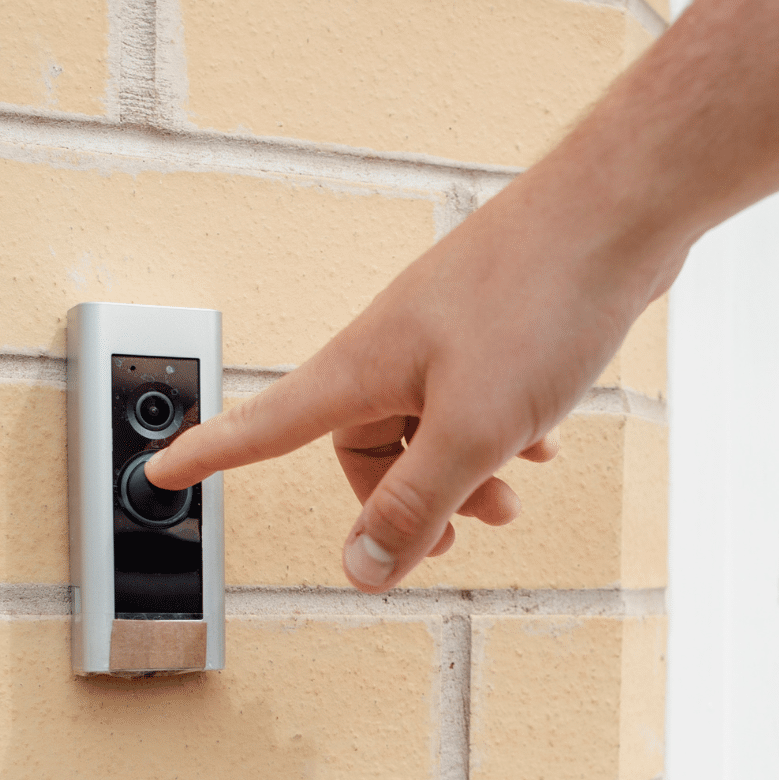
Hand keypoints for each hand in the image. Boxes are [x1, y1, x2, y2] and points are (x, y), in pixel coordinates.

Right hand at [144, 169, 677, 592]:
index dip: (211, 455)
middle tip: (457, 538)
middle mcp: (393, 347)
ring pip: (428, 425)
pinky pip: (476, 396)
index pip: (265, 424)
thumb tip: (362, 569)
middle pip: (362, 446)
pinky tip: (543, 444)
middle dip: (403, 500)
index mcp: (364, 369)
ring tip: (511, 502)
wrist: (619, 210)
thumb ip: (417, 503)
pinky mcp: (496, 324)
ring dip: (462, 473)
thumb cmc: (541, 301)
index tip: (159, 474)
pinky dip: (501, 431)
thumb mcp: (475, 428)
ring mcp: (445, 332)